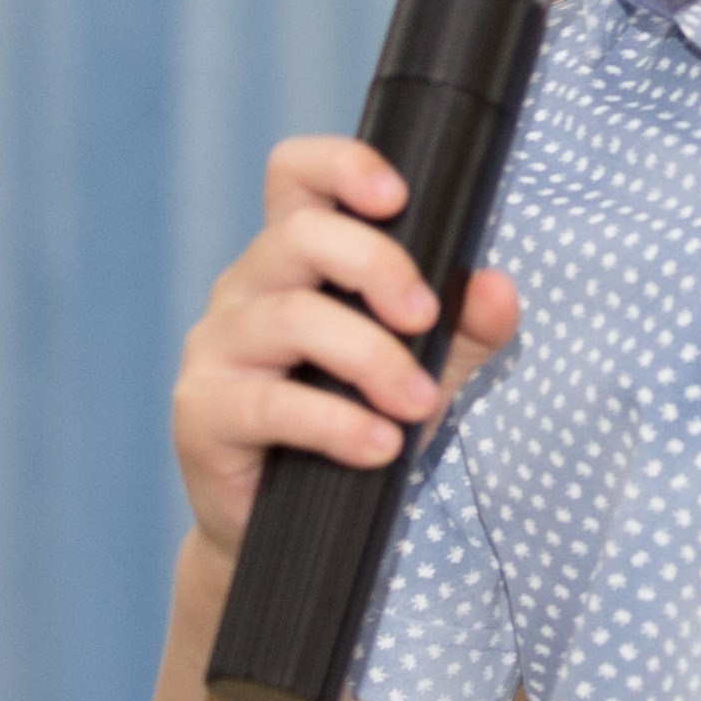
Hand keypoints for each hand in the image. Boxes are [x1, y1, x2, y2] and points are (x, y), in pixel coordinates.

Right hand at [171, 134, 519, 563]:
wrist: (291, 534)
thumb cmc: (354, 426)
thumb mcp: (424, 369)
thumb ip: (465, 330)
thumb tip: (497, 289)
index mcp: (294, 259)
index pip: (296, 175)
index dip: (342, 166)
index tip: (399, 197)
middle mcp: (247, 288)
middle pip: (302, 235)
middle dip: (378, 266)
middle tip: (428, 318)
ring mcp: (217, 347)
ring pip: (291, 317)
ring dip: (371, 358)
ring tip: (420, 404)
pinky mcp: (202, 412)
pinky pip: (271, 404)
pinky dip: (338, 424)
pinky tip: (382, 447)